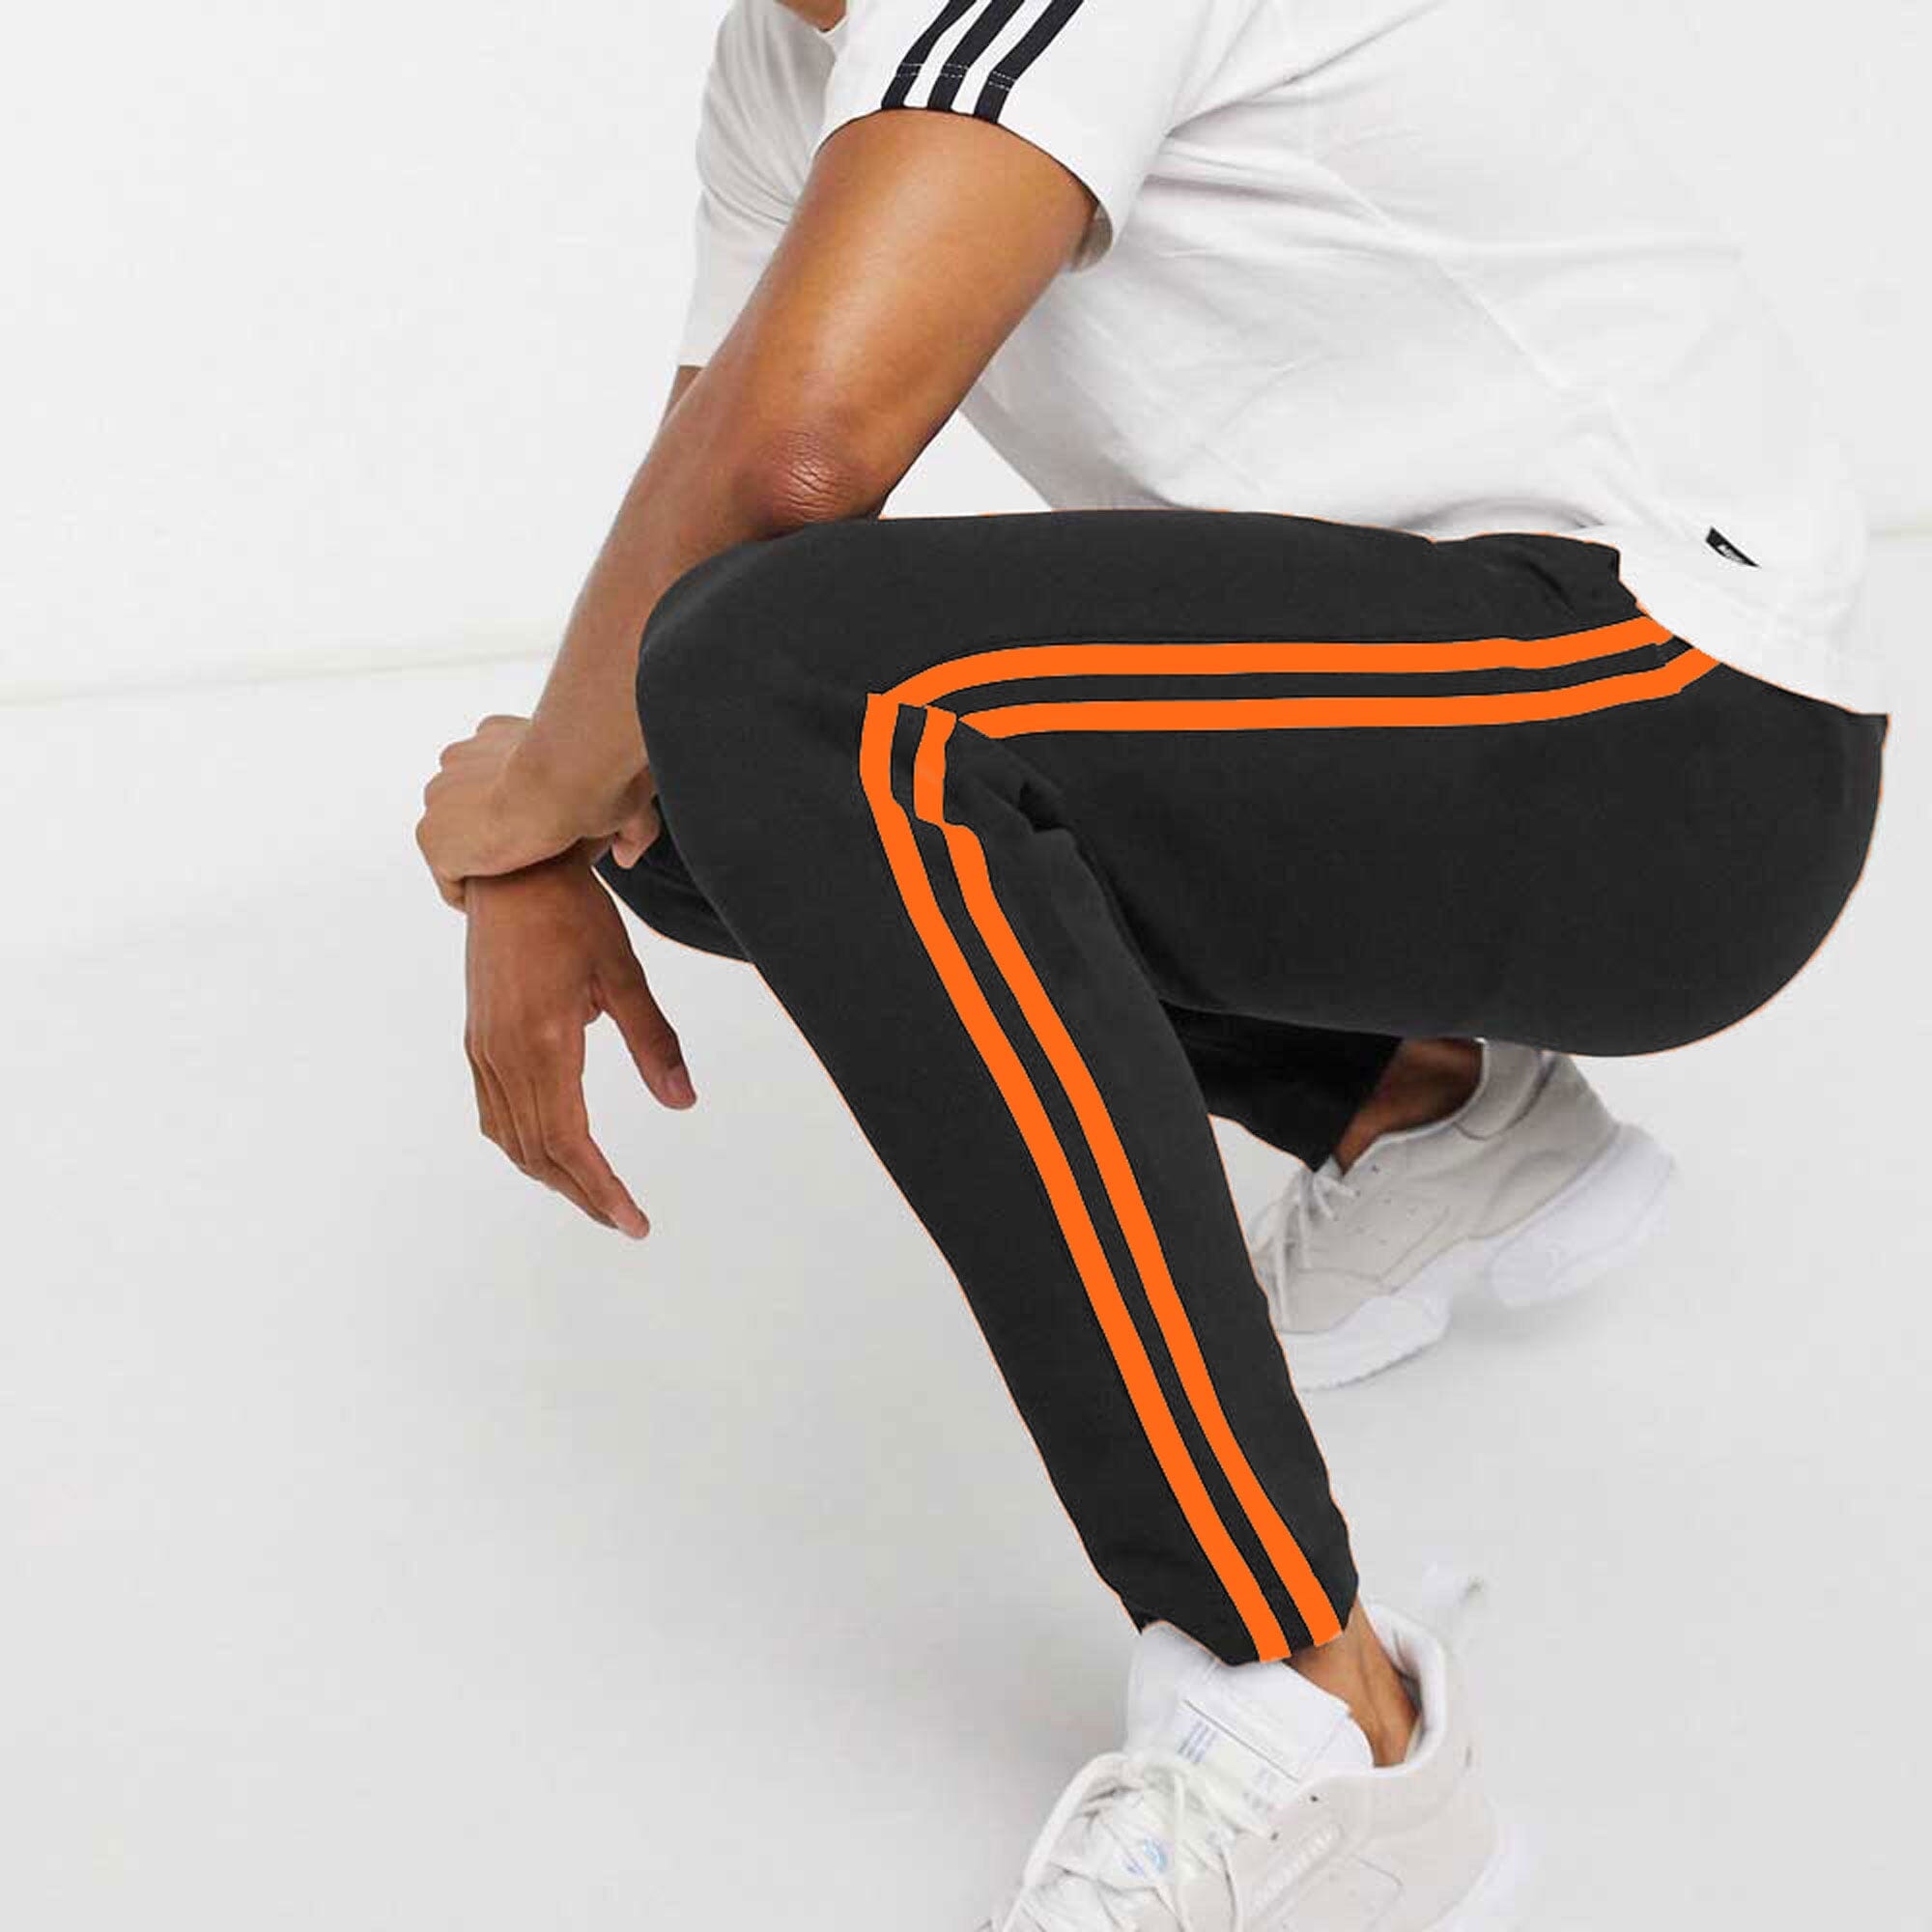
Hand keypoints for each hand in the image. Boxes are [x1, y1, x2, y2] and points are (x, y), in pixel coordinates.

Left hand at [417, 715, 659, 908]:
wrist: (563, 779)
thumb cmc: (597, 777)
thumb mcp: (626, 799)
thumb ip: (632, 827)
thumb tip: (627, 857)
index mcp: (495, 735)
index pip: (492, 775)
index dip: (514, 808)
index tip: (542, 836)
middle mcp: (458, 758)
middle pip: (466, 809)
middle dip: (492, 835)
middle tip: (531, 866)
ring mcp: (439, 798)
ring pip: (457, 842)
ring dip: (482, 863)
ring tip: (517, 890)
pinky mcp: (433, 837)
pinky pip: (448, 878)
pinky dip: (470, 893)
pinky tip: (499, 905)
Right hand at [463, 849, 694, 1234]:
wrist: (508, 870)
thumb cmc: (570, 913)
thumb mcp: (624, 973)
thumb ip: (653, 1041)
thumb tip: (682, 1101)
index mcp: (544, 1043)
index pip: (572, 1143)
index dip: (603, 1190)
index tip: (634, 1221)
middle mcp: (506, 1056)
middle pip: (541, 1154)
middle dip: (584, 1195)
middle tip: (624, 1221)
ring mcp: (485, 1051)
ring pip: (513, 1140)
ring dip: (553, 1177)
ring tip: (595, 1196)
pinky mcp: (478, 1041)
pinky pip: (495, 1114)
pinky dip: (524, 1147)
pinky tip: (549, 1154)